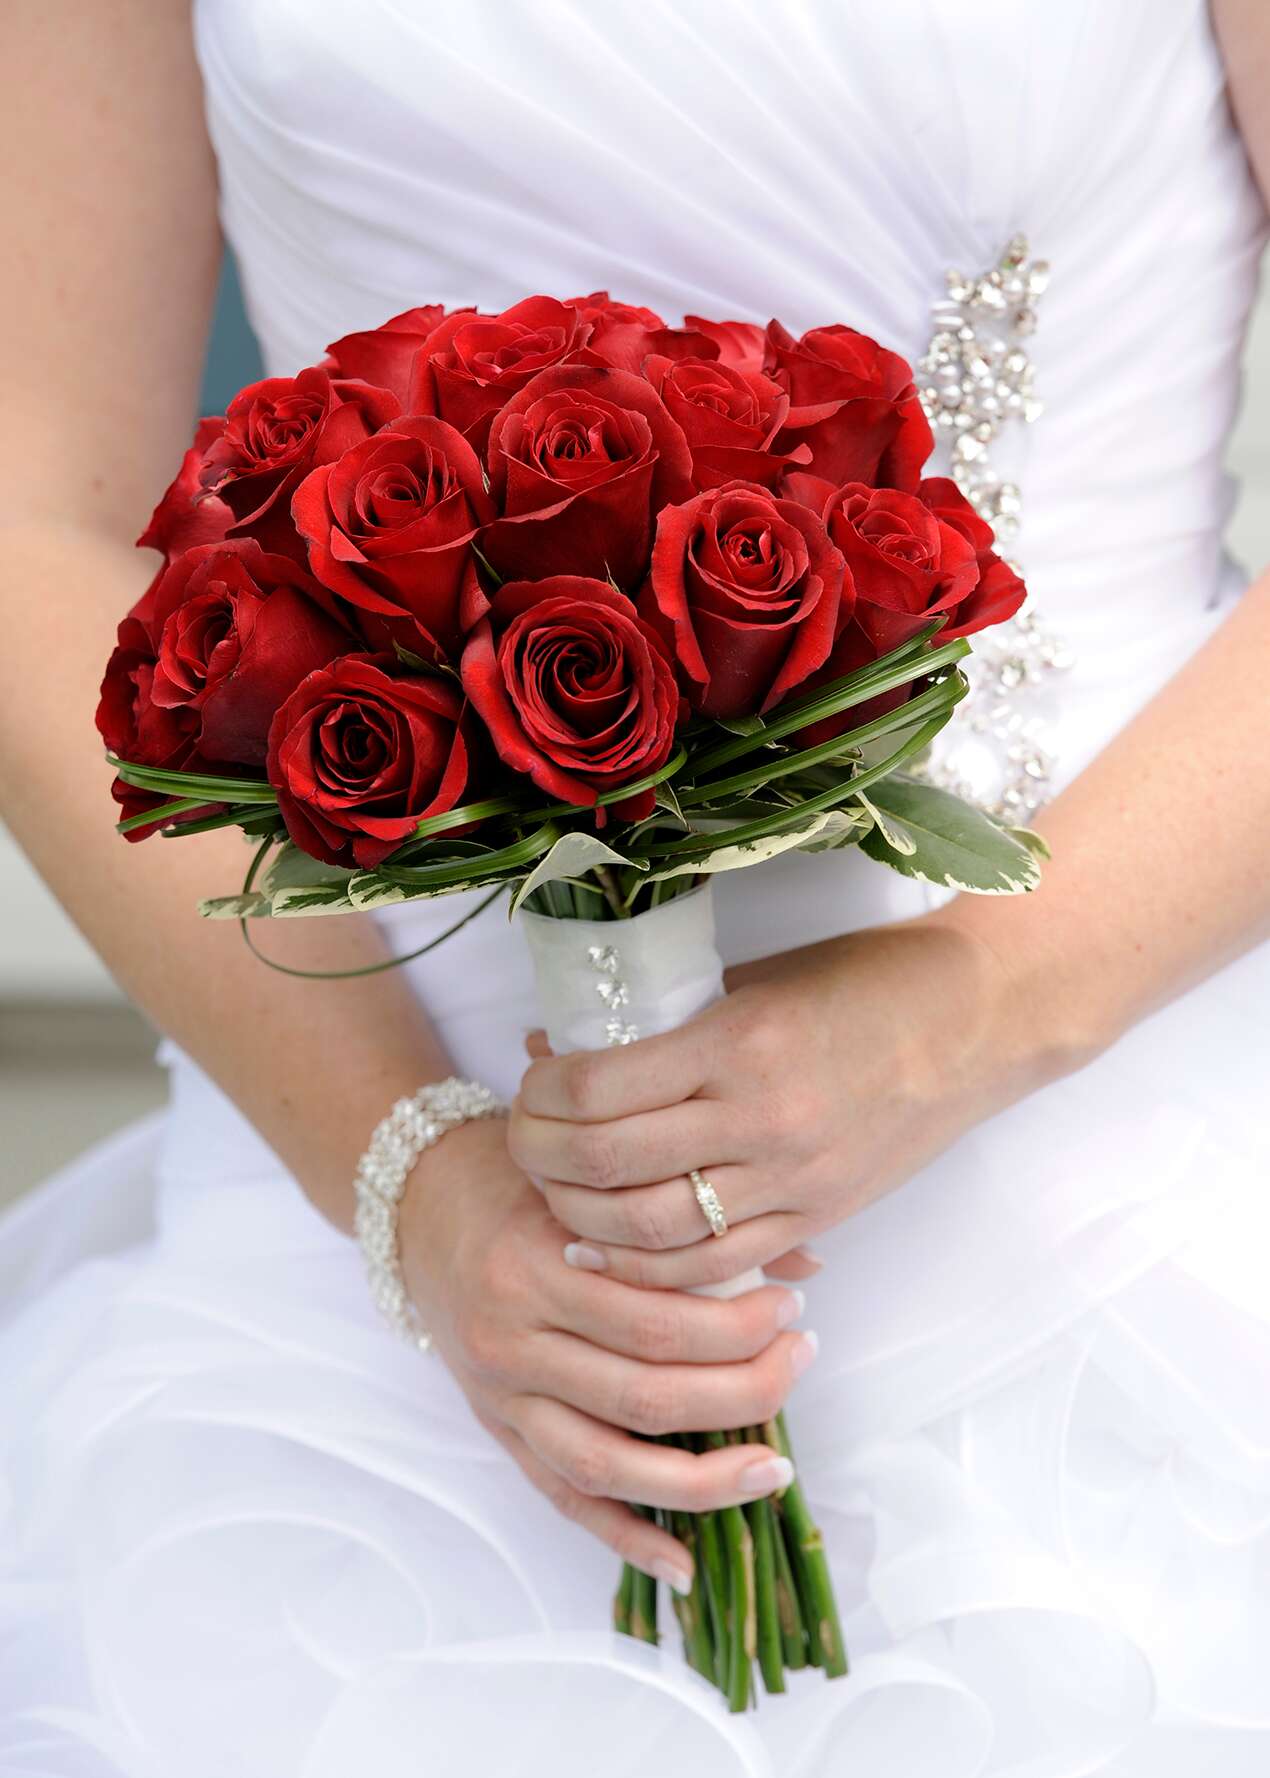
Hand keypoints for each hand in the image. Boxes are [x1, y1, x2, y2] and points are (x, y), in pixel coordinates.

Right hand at [400, 1115, 818, 1591]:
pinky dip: (624, 1536)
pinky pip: (562, 1497)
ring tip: (774, 1469)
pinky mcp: (496, 1428)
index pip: (659, 1319)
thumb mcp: (592, 1181)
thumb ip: (685, 1222)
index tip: (794, 1308)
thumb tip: (805, 1265)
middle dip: (743, 1391)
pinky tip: (686, 1562)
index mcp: (539, 1265)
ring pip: (608, 1462)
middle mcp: (514, 1338)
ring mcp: (501, 1393)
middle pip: (647, 1394)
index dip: (740, 1325)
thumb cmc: (515, 1179)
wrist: (417, 1201)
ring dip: (702, 1480)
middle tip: (801, 1359)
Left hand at [509, 917, 1033, 1288]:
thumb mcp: (756, 979)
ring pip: (649, 1232)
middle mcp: (760, 1117)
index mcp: (739, 1041)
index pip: (597, 1090)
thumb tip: (552, 1048)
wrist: (981, 1019)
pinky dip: (648, 1268)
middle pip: (607, 1165)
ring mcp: (792, 1177)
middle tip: (522, 1138)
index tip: (528, 1084)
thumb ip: (660, 1019)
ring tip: (556, 1192)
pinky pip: (713, 1266)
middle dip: (539, 1156)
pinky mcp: (818, 1216)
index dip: (539, 1095)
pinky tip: (612, 1249)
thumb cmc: (867, 980)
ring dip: (581, 1216)